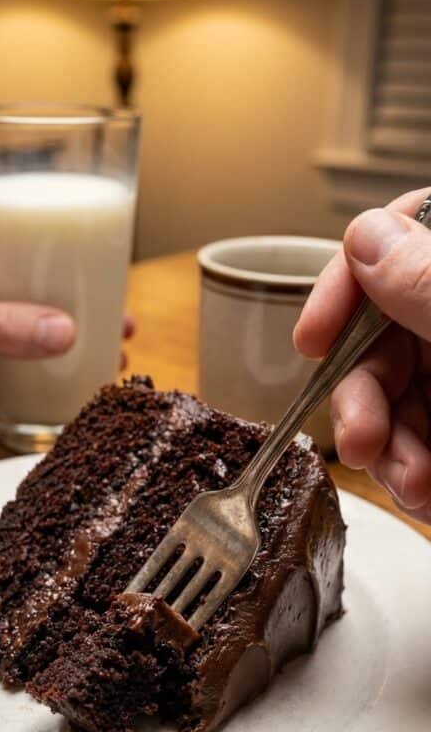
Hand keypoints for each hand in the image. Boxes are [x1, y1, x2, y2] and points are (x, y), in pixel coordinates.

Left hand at [0, 218, 134, 435]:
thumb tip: (66, 332)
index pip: (10, 233)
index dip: (55, 242)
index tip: (100, 257)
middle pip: (24, 288)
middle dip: (69, 304)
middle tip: (117, 317)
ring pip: (14, 334)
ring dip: (53, 347)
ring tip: (100, 357)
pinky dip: (24, 385)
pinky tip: (54, 392)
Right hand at [294, 188, 430, 524]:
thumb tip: (367, 236)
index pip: (397, 237)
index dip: (345, 285)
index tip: (312, 339)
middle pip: (382, 337)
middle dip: (361, 397)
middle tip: (359, 442)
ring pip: (394, 398)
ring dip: (386, 449)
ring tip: (409, 485)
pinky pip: (418, 443)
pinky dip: (412, 475)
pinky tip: (422, 494)